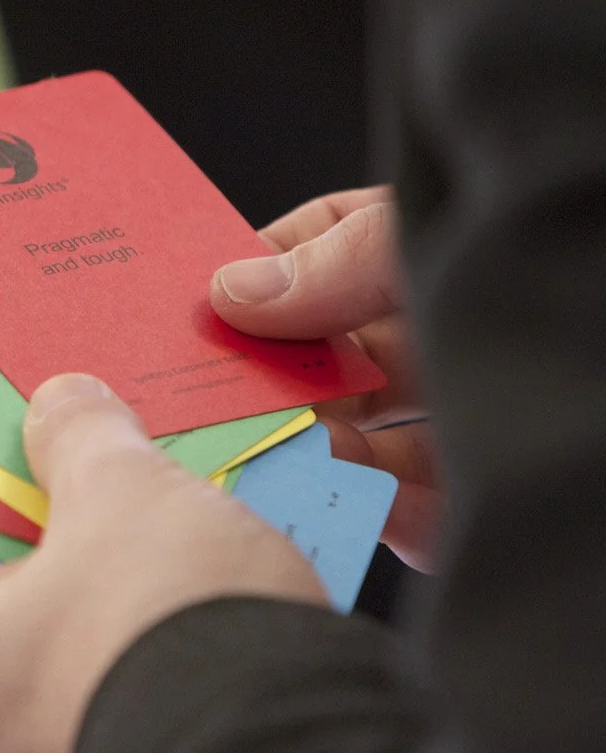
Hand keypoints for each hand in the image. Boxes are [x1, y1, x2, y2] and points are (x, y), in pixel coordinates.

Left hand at [0, 374, 325, 752]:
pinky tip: (179, 573)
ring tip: (139, 502)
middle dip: (23, 519)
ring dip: (85, 577)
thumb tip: (67, 406)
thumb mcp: (121, 497)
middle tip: (65, 450)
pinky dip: (128, 632)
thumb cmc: (167, 643)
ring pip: (42, 641)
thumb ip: (79, 438)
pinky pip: (101, 685)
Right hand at [210, 186, 440, 570]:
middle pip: (309, 349)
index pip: (305, 249)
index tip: (185, 297)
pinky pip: (372, 507)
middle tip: (187, 381)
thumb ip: (342, 260)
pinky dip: (331, 503)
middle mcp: (427, 336)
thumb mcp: (439, 242)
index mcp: (419, 256)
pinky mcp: (457, 510)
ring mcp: (444, 426)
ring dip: (284, 437)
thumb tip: (232, 288)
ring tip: (228, 443)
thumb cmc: (575, 275)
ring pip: (331, 430)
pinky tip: (293, 491)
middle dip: (253, 364)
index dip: (244, 270)